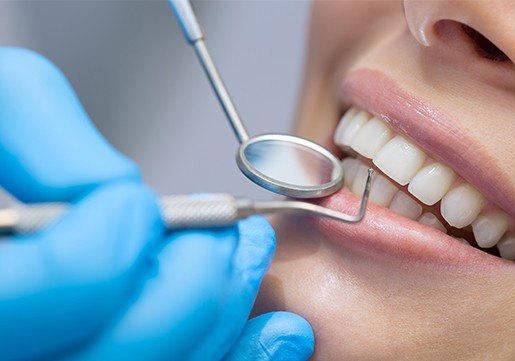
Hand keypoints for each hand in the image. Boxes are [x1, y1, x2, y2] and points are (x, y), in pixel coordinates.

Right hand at [0, 47, 313, 360]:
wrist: (5, 239)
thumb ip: (42, 133)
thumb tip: (114, 183)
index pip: (74, 280)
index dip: (120, 234)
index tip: (134, 203)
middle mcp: (25, 349)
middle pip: (138, 341)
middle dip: (199, 273)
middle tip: (222, 229)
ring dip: (229, 308)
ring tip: (248, 254)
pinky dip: (245, 357)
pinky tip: (281, 330)